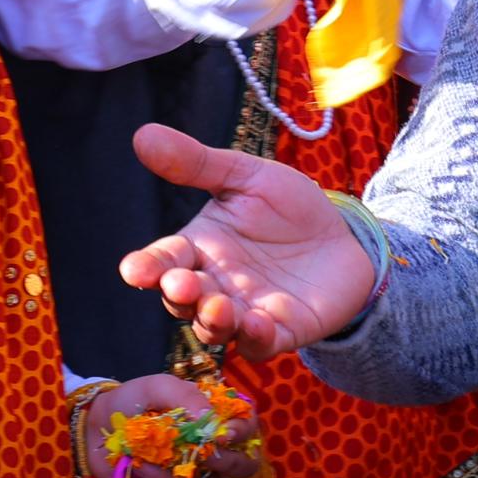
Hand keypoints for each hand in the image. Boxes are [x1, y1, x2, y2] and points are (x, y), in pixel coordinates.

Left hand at [76, 368, 265, 477]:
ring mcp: (198, 477)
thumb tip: (209, 420)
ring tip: (143, 463)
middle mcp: (213, 450)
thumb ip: (183, 395)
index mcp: (214, 419)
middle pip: (243, 467)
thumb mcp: (155, 387)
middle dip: (226, 464)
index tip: (220, 436)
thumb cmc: (131, 403)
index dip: (243, 433)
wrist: (96, 429)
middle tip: (201, 457)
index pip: (247, 426)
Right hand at [117, 122, 377, 356]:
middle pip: (183, 299)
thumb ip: (198, 163)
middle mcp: (214, 285)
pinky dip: (255, 338)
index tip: (134, 269)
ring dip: (210, 320)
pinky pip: (260, 344)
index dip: (146, 267)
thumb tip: (143, 134)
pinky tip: (257, 322)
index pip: (163, 261)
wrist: (343, 236)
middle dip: (178, 294)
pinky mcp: (280, 332)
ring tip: (216, 306)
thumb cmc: (286, 207)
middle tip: (181, 284)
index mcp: (198, 248)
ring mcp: (244, 312)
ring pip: (214, 327)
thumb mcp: (246, 176)